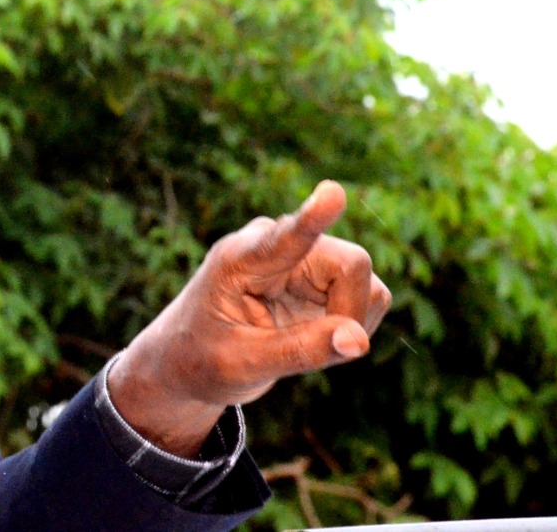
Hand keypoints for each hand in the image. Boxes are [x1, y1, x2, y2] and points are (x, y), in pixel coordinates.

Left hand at [108, 180, 390, 455]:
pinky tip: (314, 336)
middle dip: (349, 313)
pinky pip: (368, 295)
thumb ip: (300, 351)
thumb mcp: (243, 364)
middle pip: (351, 265)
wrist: (188, 359)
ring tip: (300, 343)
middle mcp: (276, 245)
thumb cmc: (203, 359)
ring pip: (365, 281)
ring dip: (350, 321)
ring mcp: (302, 255)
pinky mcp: (320, 273)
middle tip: (320, 352)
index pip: (285, 236)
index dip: (313, 216)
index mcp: (241, 259)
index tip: (332, 192)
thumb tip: (360, 340)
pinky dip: (353, 325)